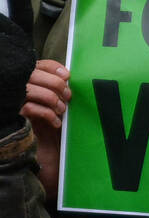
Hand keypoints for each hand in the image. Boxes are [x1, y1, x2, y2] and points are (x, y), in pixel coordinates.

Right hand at [20, 59, 69, 200]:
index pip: (37, 65)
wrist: (42, 153)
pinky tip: (56, 122)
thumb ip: (55, 89)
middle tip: (67, 97)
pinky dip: (48, 114)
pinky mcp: (14, 115)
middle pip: (36, 75)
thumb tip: (66, 76)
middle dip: (57, 86)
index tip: (67, 76)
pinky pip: (32, 108)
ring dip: (54, 101)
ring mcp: (12, 101)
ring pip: (35, 91)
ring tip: (61, 111)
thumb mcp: (54, 104)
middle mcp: (15, 88)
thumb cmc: (49, 127)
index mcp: (25, 81)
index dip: (53, 68)